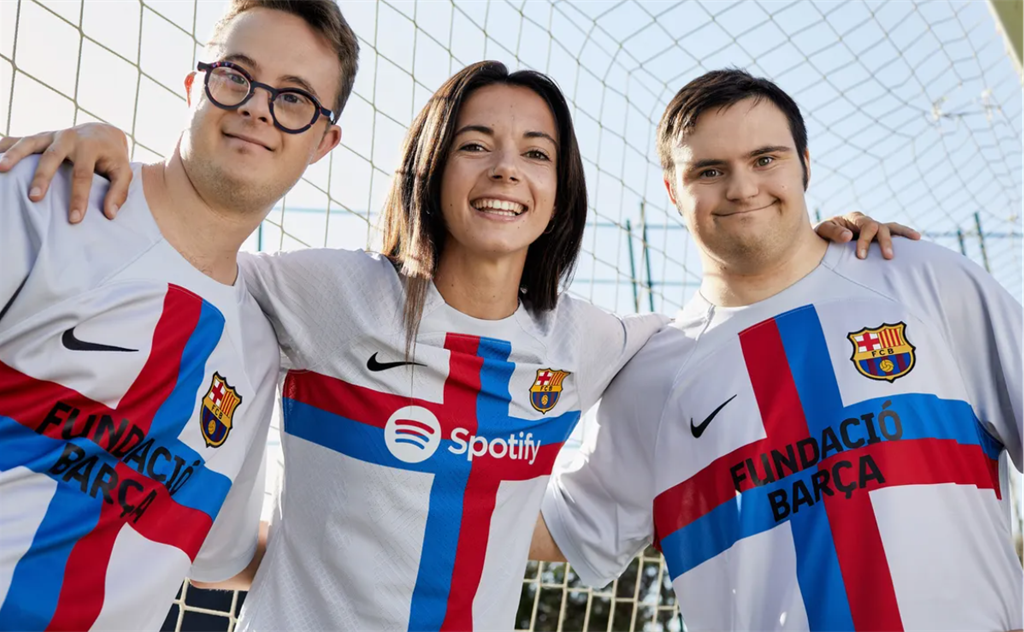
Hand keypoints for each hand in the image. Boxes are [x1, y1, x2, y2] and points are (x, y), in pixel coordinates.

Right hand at [0, 123, 132, 222]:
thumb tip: (110, 214)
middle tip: (34, 198)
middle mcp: (68, 137)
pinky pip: (17, 139)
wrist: (103, 132)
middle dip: (42, 177)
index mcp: (90, 147)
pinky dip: (3, 145)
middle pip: (52, 157)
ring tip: (0, 168)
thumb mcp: (124, 172)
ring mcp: (50, 135)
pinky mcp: (39, 137)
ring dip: (14, 155)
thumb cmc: (113, 158)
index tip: (74, 219)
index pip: (83, 175)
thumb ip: (119, 192)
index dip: (79, 198)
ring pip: (29, 143)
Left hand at [815, 211, 920, 259]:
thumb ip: (833, 233)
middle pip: (881, 227)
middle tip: (888, 257)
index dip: (866, 241)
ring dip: (902, 233)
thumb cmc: (821, 236)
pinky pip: (893, 233)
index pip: (866, 226)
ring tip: (916, 238)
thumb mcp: (822, 232)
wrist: (821, 238)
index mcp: (853, 218)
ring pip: (891, 227)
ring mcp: (873, 228)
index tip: (861, 257)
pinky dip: (904, 234)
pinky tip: (917, 239)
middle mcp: (866, 221)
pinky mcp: (877, 236)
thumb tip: (848, 236)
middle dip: (885, 242)